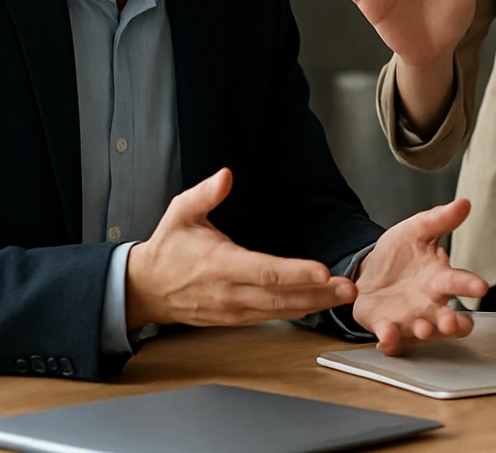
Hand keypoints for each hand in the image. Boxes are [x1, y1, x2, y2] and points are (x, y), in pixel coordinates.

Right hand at [125, 169, 354, 330]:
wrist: (146, 289)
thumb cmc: (169, 249)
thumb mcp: (180, 214)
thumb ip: (205, 194)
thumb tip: (225, 176)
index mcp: (219, 265)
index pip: (264, 271)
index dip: (295, 273)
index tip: (323, 271)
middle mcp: (229, 292)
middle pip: (280, 297)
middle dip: (318, 293)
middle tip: (350, 288)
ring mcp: (233, 310)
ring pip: (280, 311)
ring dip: (315, 304)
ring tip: (345, 294)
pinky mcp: (236, 319)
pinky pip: (272, 317)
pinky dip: (298, 311)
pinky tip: (320, 303)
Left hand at [351, 198, 488, 355]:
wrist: (370, 271)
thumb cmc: (400, 253)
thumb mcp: (416, 230)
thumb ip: (439, 220)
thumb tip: (463, 203)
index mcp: (439, 278)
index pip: (459, 282)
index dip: (470, 285)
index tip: (481, 287)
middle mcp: (430, 304)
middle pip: (449, 319)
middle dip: (453, 323)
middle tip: (452, 322)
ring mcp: (410, 319)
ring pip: (424, 333)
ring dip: (425, 333)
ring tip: (423, 329)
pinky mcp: (387, 328)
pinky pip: (392, 340)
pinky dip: (390, 342)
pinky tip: (386, 337)